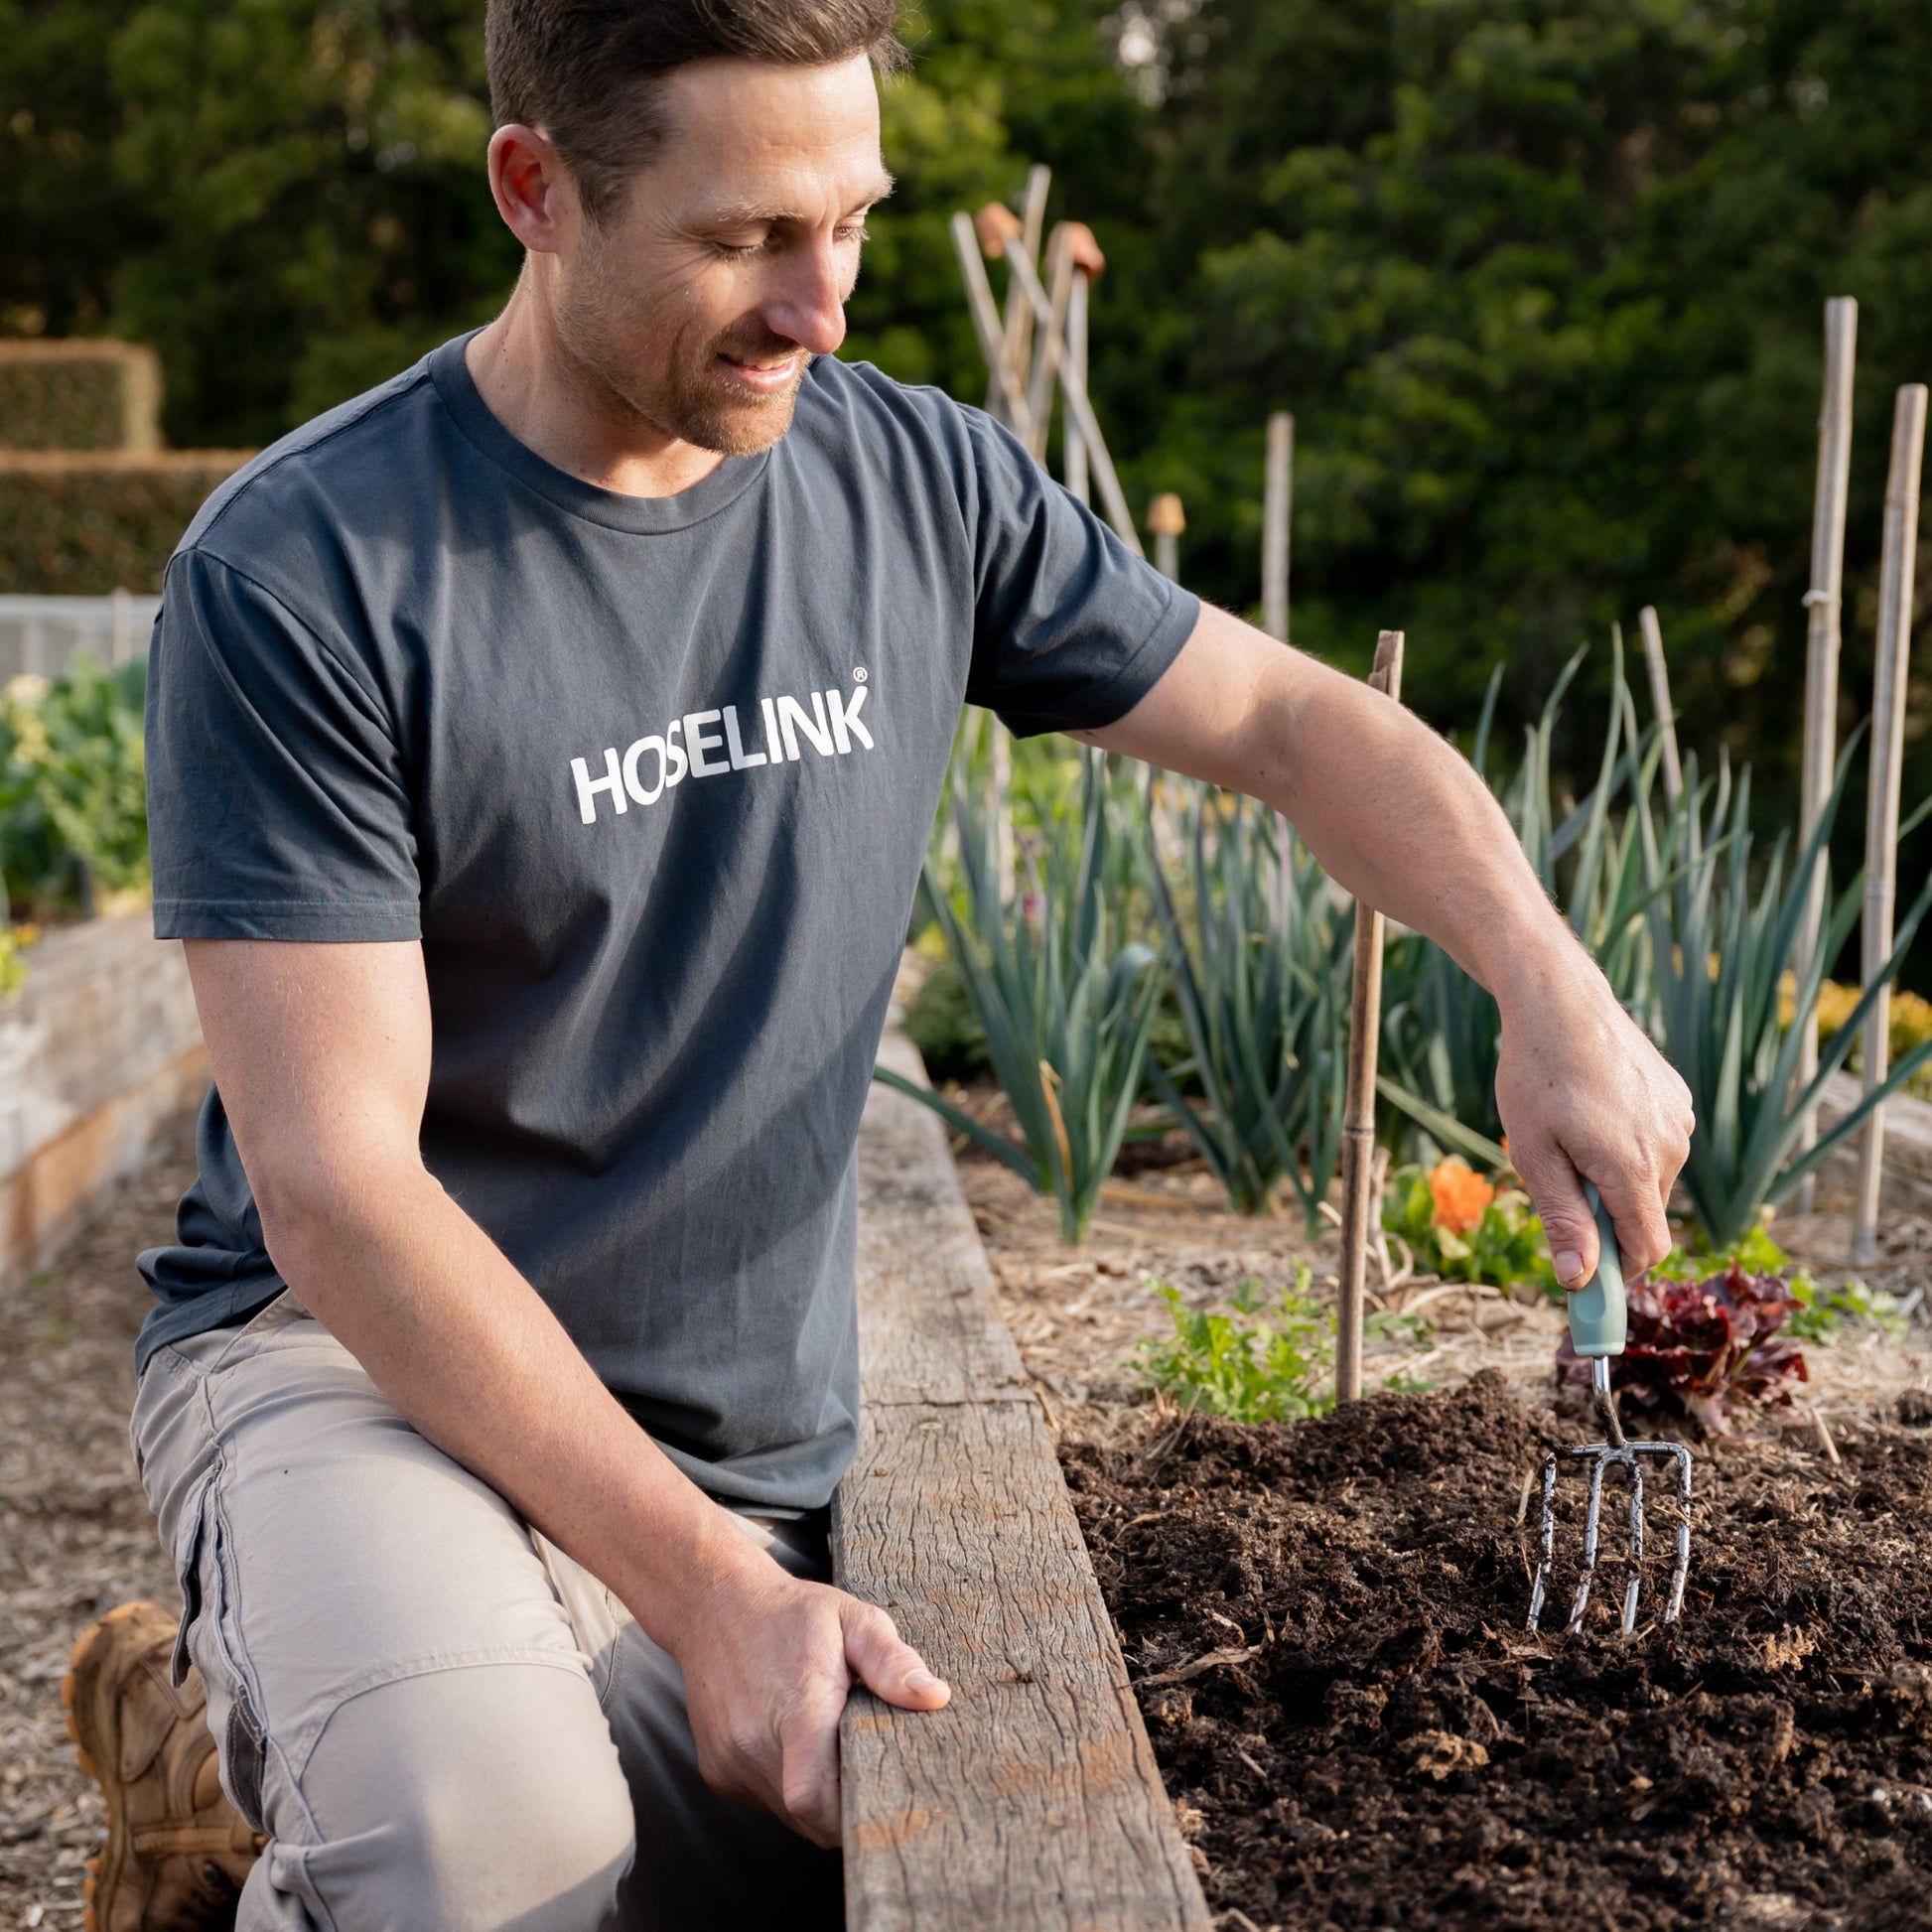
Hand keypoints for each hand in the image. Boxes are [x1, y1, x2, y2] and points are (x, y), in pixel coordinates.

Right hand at [672, 1557, 949, 1846]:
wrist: (716, 1606)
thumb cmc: (792, 1614)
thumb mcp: (853, 1620)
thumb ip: (892, 1662)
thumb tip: (936, 1698)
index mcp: (797, 1708)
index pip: (814, 1798)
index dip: (849, 1816)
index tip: (881, 1797)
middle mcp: (755, 1741)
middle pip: (808, 1815)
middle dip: (843, 1806)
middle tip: (866, 1765)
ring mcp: (730, 1760)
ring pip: (787, 1813)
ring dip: (815, 1795)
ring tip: (828, 1745)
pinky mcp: (716, 1771)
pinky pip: (764, 1799)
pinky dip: (786, 1785)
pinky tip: (795, 1744)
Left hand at [1493, 950, 1693, 1288]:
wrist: (1558, 1001)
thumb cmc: (1535, 1077)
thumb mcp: (1534, 1155)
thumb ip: (1563, 1221)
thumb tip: (1579, 1281)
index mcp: (1634, 1168)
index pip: (1646, 1251)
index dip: (1617, 1274)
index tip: (1584, 1281)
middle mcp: (1670, 1147)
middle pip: (1644, 1218)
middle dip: (1605, 1218)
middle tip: (1557, 1181)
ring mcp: (1678, 1121)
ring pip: (1649, 1182)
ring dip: (1613, 1179)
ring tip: (1569, 1134)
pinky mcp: (1678, 1099)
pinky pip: (1655, 1146)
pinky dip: (1626, 1147)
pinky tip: (1593, 1111)